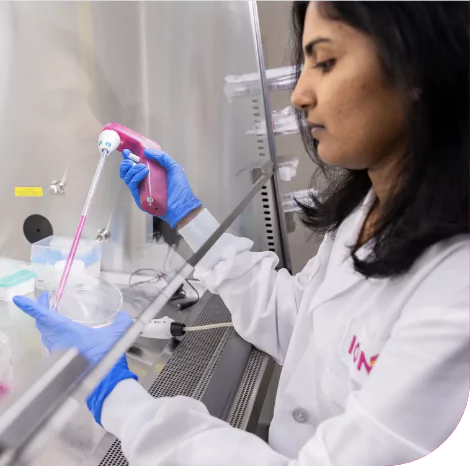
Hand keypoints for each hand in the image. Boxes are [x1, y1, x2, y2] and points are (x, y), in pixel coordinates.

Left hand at [12, 292, 132, 364]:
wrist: (105, 383)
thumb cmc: (107, 355)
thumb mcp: (118, 334)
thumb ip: (121, 321)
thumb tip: (123, 315)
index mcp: (67, 331)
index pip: (44, 316)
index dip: (32, 307)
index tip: (19, 300)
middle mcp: (58, 341)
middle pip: (42, 324)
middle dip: (41, 311)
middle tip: (48, 300)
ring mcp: (57, 352)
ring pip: (45, 335)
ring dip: (47, 323)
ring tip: (55, 314)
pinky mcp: (61, 361)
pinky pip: (51, 343)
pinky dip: (53, 334)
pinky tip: (64, 334)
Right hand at [120, 149, 201, 227]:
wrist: (183, 205)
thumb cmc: (180, 188)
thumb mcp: (173, 168)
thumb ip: (162, 157)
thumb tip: (147, 151)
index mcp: (150, 175)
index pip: (135, 166)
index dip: (129, 158)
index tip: (127, 152)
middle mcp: (144, 182)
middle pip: (127, 172)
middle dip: (126, 164)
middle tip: (131, 160)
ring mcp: (141, 191)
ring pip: (127, 178)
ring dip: (133, 169)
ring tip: (143, 167)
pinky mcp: (140, 199)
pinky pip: (132, 186)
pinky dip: (135, 177)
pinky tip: (144, 172)